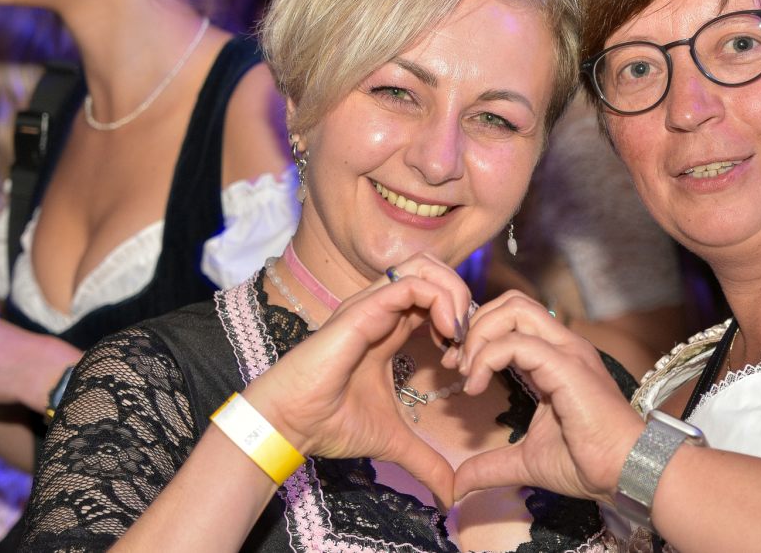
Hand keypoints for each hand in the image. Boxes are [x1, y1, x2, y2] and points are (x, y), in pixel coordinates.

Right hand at [247, 253, 471, 507]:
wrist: (290, 425)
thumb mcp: (392, 442)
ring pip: (424, 267)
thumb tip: (450, 494)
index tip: (466, 357)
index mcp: (387, 330)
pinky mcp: (362, 310)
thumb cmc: (329, 424)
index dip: (459, 319)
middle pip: (433, 271)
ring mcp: (370, 306)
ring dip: (454, 294)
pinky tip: (447, 336)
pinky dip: (439, 301)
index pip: (433, 299)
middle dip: (462, 296)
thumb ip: (424, 461)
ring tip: (460, 333)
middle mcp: (380, 310)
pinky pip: (410, 284)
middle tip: (470, 338)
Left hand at [450, 291, 644, 503]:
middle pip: (510, 302)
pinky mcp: (566, 365)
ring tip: (467, 373)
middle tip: (457, 364)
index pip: (511, 319)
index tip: (458, 369)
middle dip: (474, 326)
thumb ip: (490, 465)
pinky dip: (486, 358)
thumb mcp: (526, 461)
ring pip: (513, 309)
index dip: (478, 334)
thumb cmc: (588, 462)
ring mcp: (566, 351)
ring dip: (479, 335)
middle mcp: (561, 345)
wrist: (625, 473)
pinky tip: (476, 387)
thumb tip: (459, 484)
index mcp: (554, 358)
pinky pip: (517, 343)